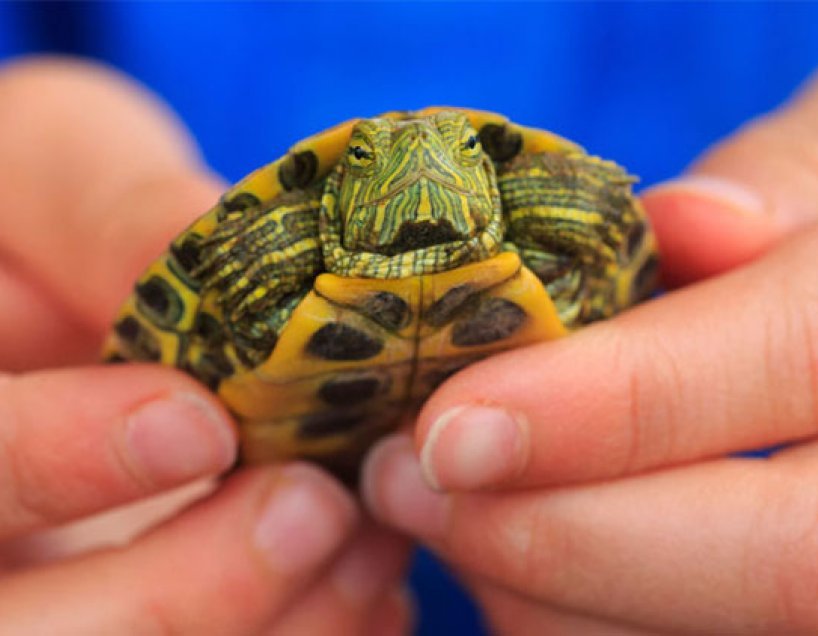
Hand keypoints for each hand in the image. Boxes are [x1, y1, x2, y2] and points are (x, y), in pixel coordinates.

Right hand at [0, 58, 409, 634]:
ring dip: (276, 626)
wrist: (55, 284)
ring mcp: (58, 590)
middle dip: (188, 595)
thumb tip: (206, 246)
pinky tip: (370, 587)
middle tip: (315, 509)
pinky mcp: (134, 605)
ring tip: (372, 539)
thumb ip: (101, 210)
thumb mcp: (44, 169)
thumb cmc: (37, 213)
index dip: (61, 460)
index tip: (200, 424)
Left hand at [363, 51, 817, 633]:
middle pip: (787, 559)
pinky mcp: (815, 605)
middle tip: (405, 481)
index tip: (453, 424)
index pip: (801, 357)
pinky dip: (579, 621)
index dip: (616, 400)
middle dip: (560, 535)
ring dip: (548, 595)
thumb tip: (681, 223)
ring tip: (450, 513)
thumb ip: (786, 177)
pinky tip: (521, 560)